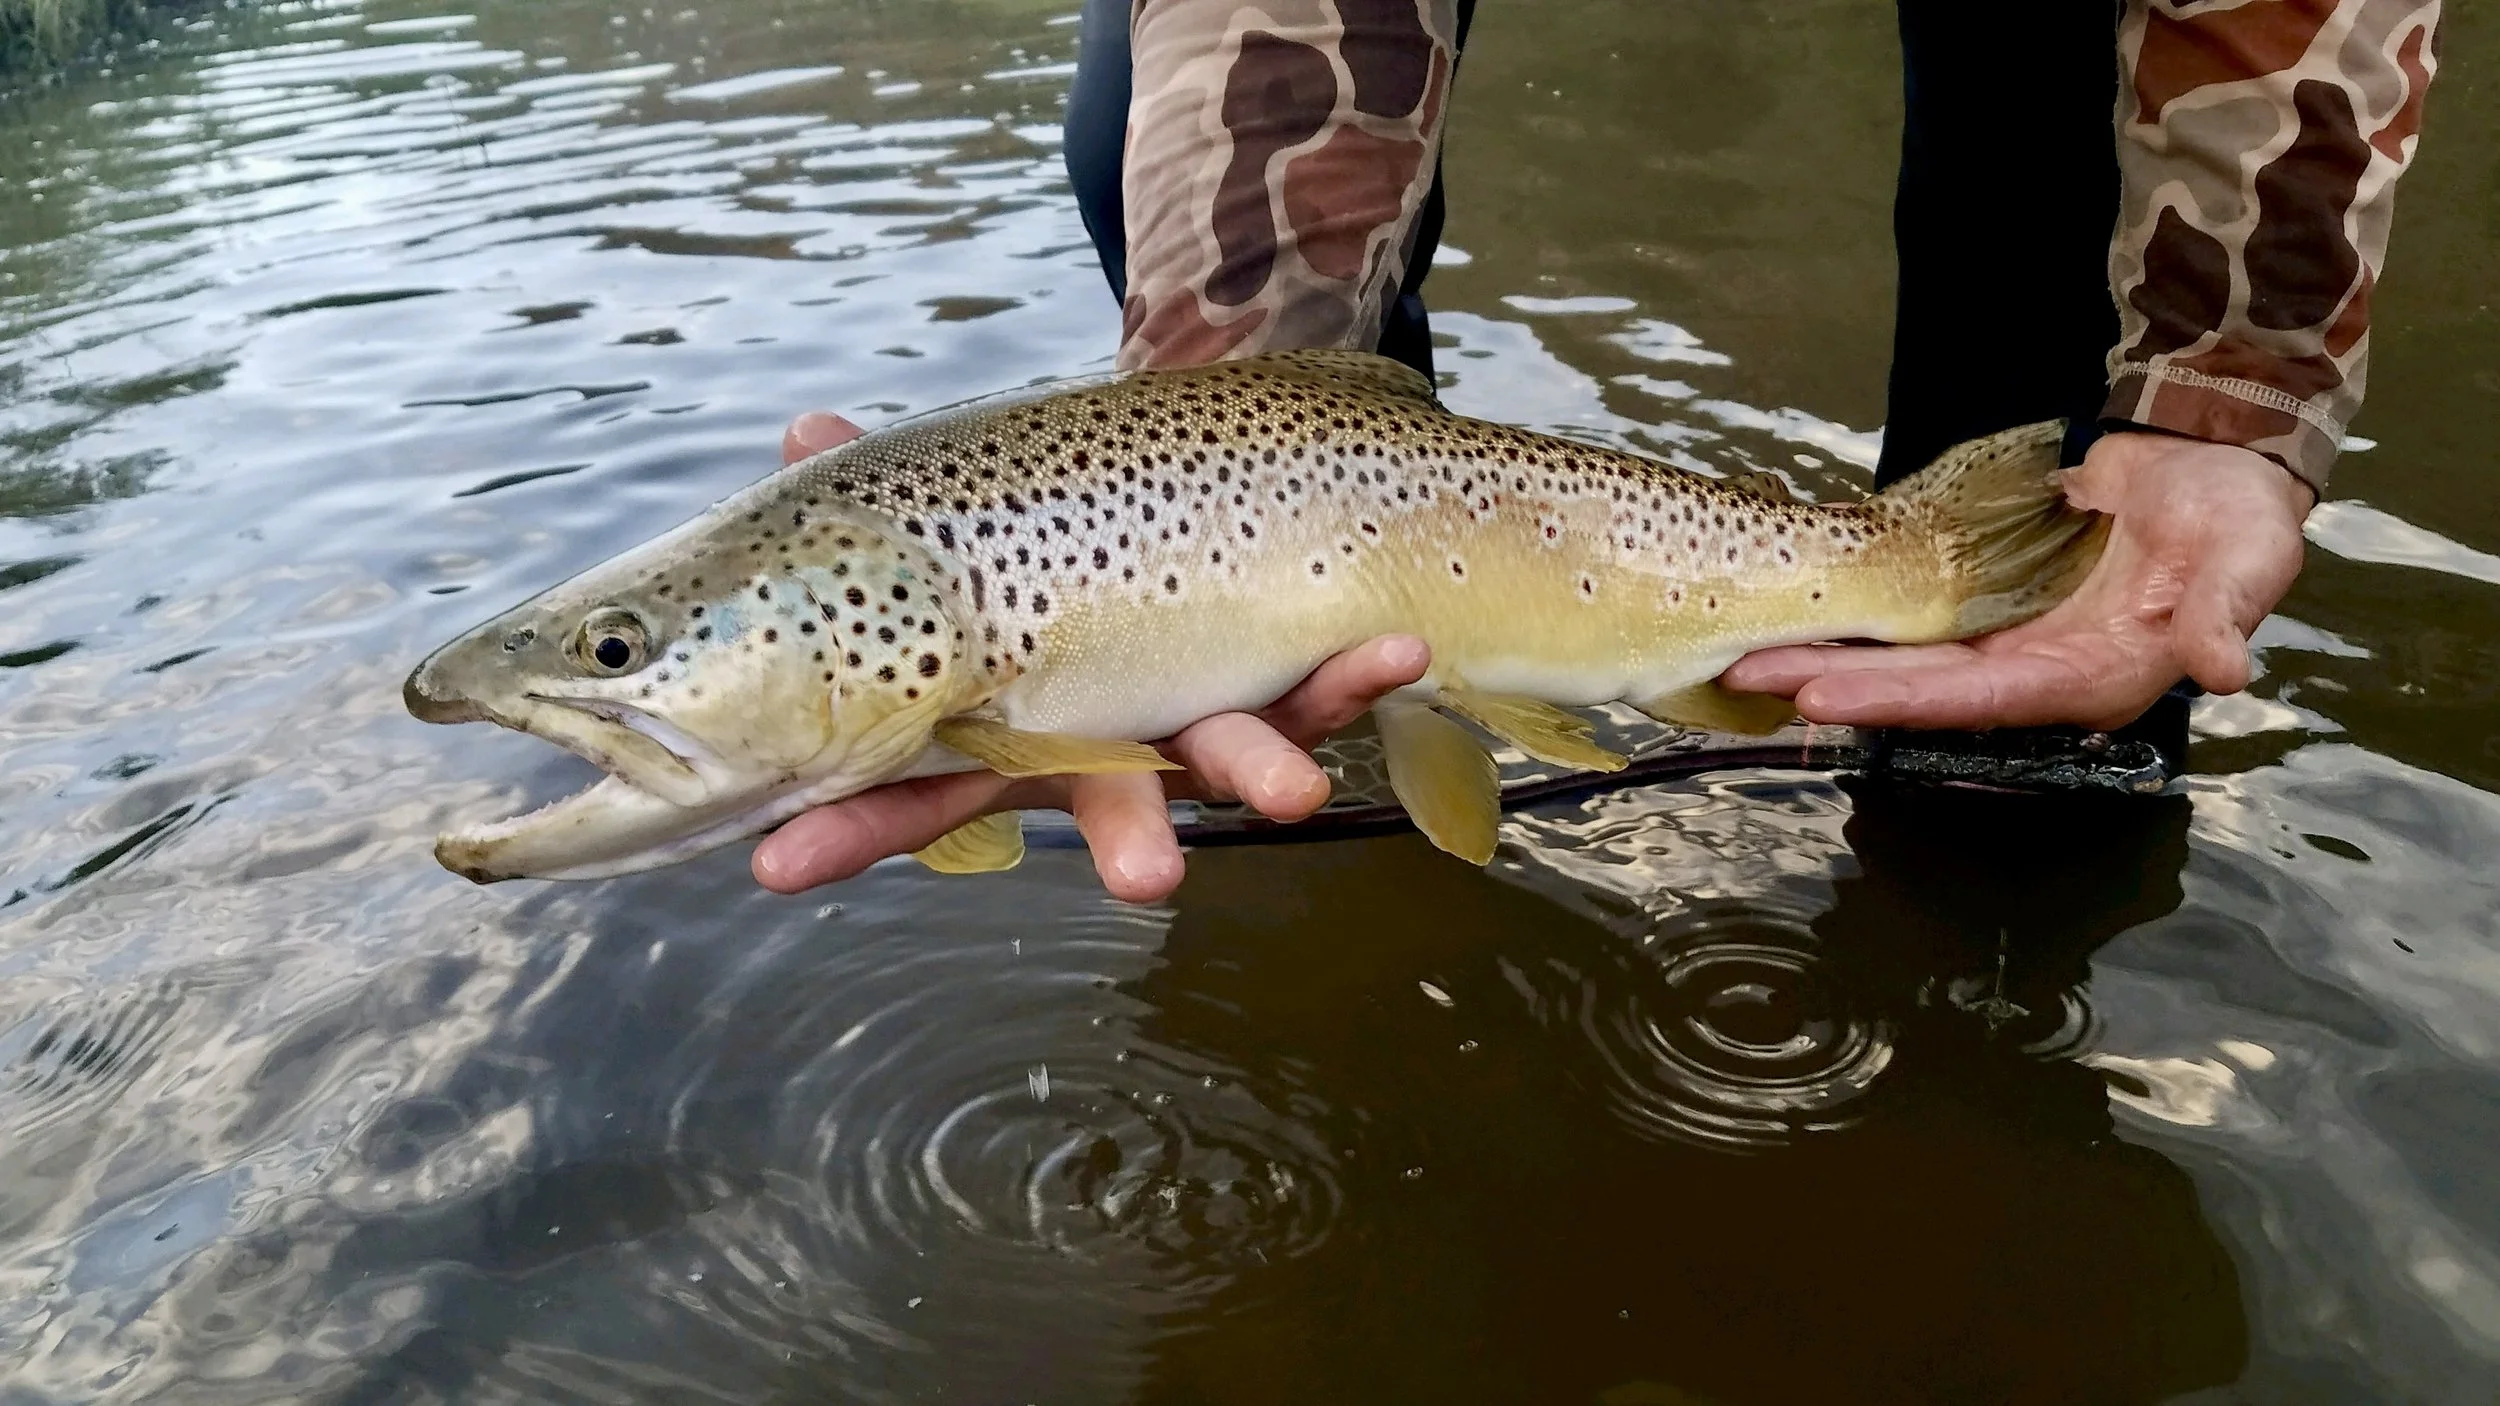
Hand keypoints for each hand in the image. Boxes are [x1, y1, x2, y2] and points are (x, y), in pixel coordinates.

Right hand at [755, 412, 1430, 902]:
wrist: (1167, 516)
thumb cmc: (1034, 546)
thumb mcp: (952, 520)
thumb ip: (887, 494)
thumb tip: (804, 426)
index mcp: (1004, 724)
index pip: (915, 787)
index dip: (848, 826)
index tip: (778, 865)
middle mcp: (1103, 742)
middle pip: (1105, 804)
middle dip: (1124, 844)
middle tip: (1151, 884)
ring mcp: (1196, 718)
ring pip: (1229, 759)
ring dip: (1266, 770)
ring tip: (1292, 797)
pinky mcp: (1281, 680)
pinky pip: (1323, 684)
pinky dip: (1360, 669)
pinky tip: (1401, 649)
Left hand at [1721, 431, 2311, 732]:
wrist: (2218, 466)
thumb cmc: (2241, 521)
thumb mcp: (2249, 560)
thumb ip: (2225, 612)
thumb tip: (2224, 667)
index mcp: (2090, 678)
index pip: (1978, 700)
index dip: (1900, 702)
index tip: (1822, 697)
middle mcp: (2035, 669)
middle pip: (1919, 686)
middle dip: (1832, 683)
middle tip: (1747, 678)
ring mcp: (2007, 635)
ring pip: (1903, 654)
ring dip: (1829, 655)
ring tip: (1745, 657)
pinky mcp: (1988, 597)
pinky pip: (1912, 613)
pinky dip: (1857, 616)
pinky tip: (1801, 614)